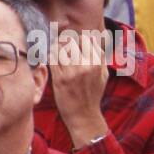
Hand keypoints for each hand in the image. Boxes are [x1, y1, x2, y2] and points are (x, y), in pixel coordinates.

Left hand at [49, 31, 109, 147]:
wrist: (84, 115)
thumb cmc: (92, 94)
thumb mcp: (103, 75)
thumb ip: (100, 57)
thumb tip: (94, 40)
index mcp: (97, 63)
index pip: (85, 39)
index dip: (77, 38)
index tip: (72, 42)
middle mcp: (86, 66)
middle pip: (71, 41)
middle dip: (65, 42)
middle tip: (62, 46)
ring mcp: (72, 73)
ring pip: (59, 49)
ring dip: (56, 48)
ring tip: (56, 53)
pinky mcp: (59, 79)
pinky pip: (51, 60)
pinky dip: (50, 57)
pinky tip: (52, 60)